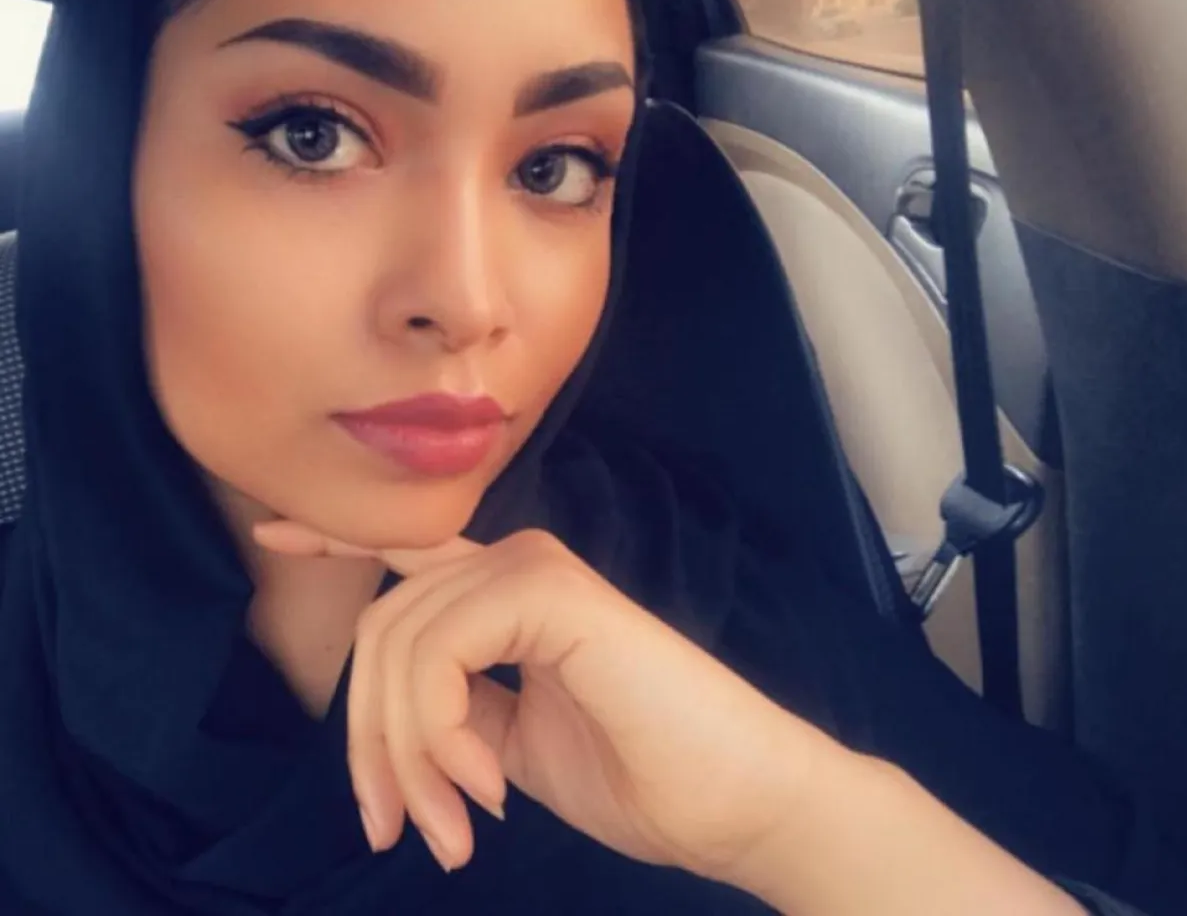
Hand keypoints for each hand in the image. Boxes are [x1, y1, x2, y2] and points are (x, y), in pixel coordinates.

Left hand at [252, 523, 832, 884]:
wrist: (735, 800)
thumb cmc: (639, 774)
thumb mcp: (515, 746)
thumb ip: (457, 712)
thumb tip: (398, 728)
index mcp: (509, 595)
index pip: (405, 556)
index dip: (334, 538)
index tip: (272, 535)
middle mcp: (517, 564)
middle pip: (381, 632)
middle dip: (374, 745)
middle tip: (410, 831)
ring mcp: (536, 570)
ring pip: (399, 646)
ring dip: (409, 756)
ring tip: (455, 827)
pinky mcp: (553, 593)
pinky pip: (440, 653)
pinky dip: (441, 732)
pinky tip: (488, 784)